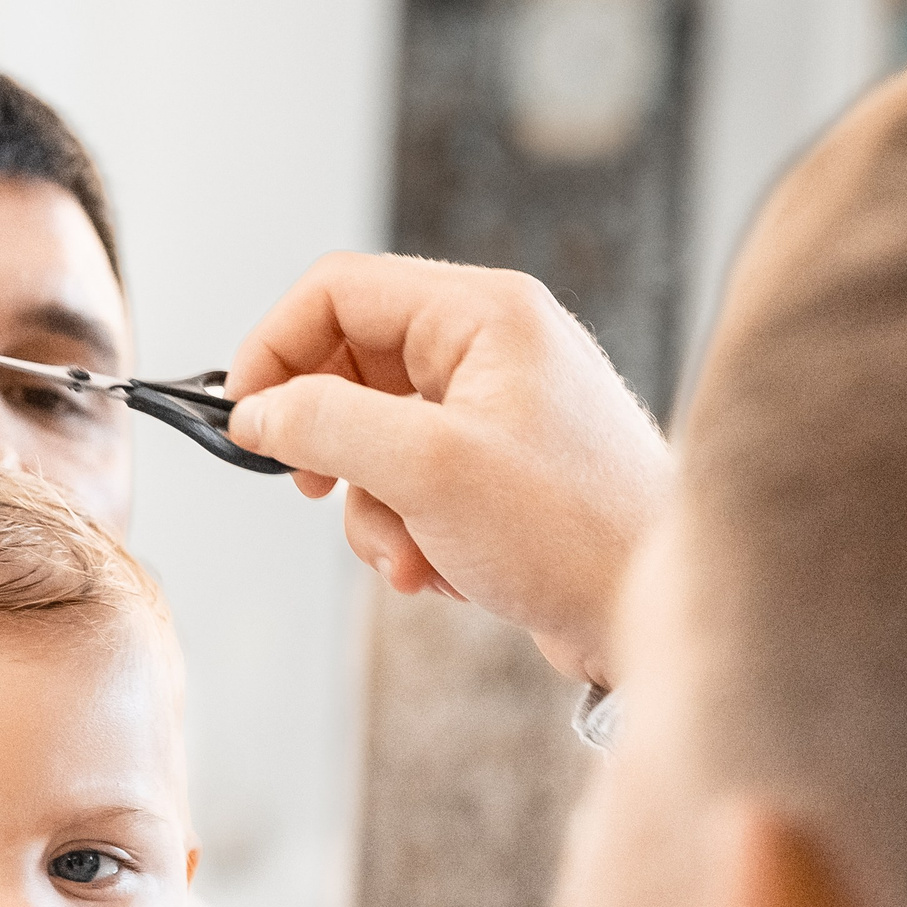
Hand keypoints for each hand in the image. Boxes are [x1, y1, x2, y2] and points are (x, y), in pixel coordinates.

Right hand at [226, 253, 673, 686]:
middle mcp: (493, 347)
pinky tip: (443, 570)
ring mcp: (498, 409)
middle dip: (332, 447)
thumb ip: (327, 422)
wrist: (661, 616)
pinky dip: (409, 532)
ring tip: (410, 556)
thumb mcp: (428, 469)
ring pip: (373, 437)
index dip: (275, 347)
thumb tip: (257, 412)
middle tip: (320, 491)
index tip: (245, 417)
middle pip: (350, 365)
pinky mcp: (501, 470)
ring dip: (373, 509)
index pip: (338, 290)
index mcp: (485, 312)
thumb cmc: (572, 533)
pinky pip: (412, 482)